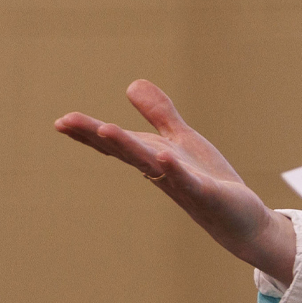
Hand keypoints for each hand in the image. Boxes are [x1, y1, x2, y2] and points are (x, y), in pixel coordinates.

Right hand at [53, 79, 296, 285]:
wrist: (240, 219)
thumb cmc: (207, 179)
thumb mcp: (180, 139)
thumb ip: (158, 114)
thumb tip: (131, 84)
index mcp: (152, 157)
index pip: (116, 143)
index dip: (90, 133)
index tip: (61, 121)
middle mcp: (160, 171)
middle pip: (124, 150)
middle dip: (96, 135)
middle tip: (65, 121)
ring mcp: (181, 184)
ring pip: (150, 164)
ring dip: (127, 147)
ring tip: (104, 128)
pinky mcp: (206, 194)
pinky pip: (188, 181)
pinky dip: (175, 170)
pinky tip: (165, 156)